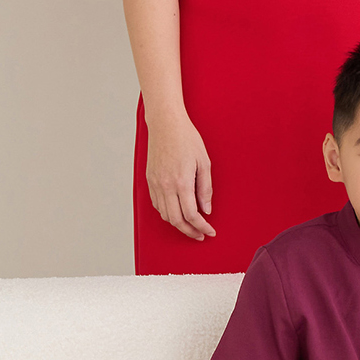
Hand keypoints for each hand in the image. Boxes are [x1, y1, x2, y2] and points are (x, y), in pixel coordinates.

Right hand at [146, 113, 214, 239]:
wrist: (165, 124)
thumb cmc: (187, 139)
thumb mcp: (204, 162)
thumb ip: (205, 189)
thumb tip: (206, 210)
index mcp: (181, 182)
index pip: (191, 215)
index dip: (202, 227)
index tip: (209, 232)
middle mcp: (165, 186)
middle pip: (176, 220)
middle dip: (189, 231)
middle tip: (200, 235)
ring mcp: (155, 183)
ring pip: (164, 214)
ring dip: (178, 224)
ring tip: (190, 226)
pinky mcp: (149, 180)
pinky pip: (157, 204)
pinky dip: (167, 213)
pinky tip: (176, 212)